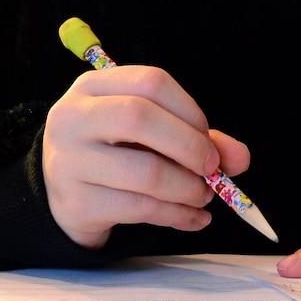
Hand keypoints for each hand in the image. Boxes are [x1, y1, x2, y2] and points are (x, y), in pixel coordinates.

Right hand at [42, 64, 250, 249]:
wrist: (60, 194)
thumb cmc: (112, 152)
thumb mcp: (147, 134)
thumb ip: (195, 136)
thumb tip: (240, 158)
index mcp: (92, 86)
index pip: (150, 82)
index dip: (189, 110)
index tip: (208, 138)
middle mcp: (73, 117)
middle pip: (140, 117)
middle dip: (190, 145)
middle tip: (212, 168)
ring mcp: (70, 161)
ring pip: (144, 171)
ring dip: (188, 188)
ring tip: (204, 196)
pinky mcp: (77, 202)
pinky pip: (141, 208)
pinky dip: (178, 215)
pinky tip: (193, 218)